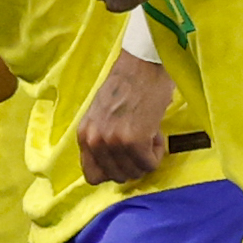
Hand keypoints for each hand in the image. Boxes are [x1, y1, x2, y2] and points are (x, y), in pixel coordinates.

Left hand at [75, 41, 174, 183]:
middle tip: (141, 143)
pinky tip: (156, 132)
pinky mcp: (134, 140)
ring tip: (148, 135)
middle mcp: (95, 141)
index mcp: (84, 135)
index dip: (112, 172)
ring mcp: (113, 142)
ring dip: (146, 158)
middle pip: (116, 177)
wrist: (142, 65)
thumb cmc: (127, 87)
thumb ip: (101, 140)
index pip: (93, 176)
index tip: (124, 160)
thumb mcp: (101, 116)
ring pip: (135, 172)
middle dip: (133, 165)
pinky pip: (150, 164)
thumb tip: (113, 168)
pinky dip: (157, 153)